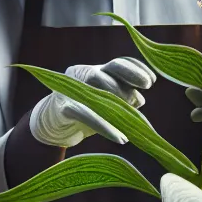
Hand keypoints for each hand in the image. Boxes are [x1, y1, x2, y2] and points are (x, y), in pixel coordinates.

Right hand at [28, 56, 154, 147]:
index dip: (136, 69)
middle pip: (110, 69)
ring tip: (131, 121)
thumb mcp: (106, 105)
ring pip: (97, 87)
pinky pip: (86, 115)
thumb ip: (123, 100)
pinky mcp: (63, 108)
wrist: (50, 124)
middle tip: (142, 93)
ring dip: (118, 103)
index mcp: (97, 71)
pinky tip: (120, 138)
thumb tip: (140, 98)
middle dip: (129, 79)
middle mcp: (85, 75)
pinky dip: (104, 127)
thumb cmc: (84, 113)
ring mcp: (72, 89)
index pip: (119, 63)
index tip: (151, 82)